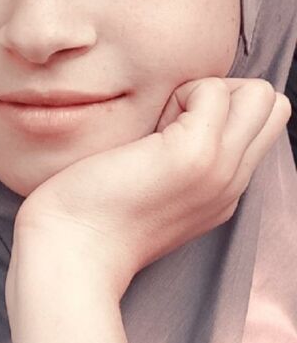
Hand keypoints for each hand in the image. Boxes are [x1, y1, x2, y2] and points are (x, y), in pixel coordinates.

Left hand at [13, 77, 291, 298]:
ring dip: (205, 91)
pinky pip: (215, 89)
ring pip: (259, 94)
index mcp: (223, 191)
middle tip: (169, 118)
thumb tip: (174, 111)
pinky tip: (147, 128)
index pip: (262, 125)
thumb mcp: (151, 186)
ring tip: (160, 124)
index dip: (222, 108)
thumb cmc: (90, 214)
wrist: (70, 253)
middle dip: (225, 93)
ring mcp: (219, 169)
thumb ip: (178, 157)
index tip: (171, 126)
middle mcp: (232, 182)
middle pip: (272, 105)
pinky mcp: (195, 154)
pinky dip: (181, 91)